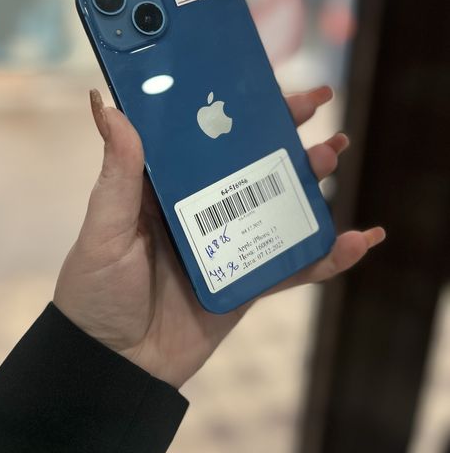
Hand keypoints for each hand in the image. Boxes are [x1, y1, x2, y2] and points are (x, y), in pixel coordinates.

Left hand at [54, 86, 384, 387]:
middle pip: (254, 163)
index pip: (211, 137)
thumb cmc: (96, 291)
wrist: (114, 366)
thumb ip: (116, 172)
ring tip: (332, 156)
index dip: (242, 110)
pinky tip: (355, 241)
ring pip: (279, 204)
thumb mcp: (104, 227)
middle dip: (289, 135)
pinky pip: (292, 265)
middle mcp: (202, 207)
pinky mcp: (247, 280)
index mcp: (169, 186)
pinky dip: (326, 256)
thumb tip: (105, 106)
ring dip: (312, 180)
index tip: (273, 87)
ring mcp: (228, 243)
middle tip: (320, 110)